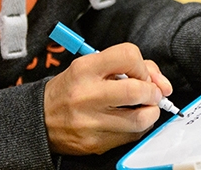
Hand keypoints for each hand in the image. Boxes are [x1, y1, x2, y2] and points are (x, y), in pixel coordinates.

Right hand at [43, 42, 171, 154]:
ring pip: (139, 119)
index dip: (142, 65)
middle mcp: (87, 94)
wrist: (40, 119)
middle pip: (137, 90)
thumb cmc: (71, 89)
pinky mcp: (95, 143)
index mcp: (86, 69)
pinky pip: (131, 136)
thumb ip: (126, 66)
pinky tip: (131, 120)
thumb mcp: (91, 66)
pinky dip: (139, 128)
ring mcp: (91, 122)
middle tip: (153, 93)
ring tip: (145, 107)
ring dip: (151, 112)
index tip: (142, 72)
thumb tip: (160, 82)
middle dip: (154, 92)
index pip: (128, 56)